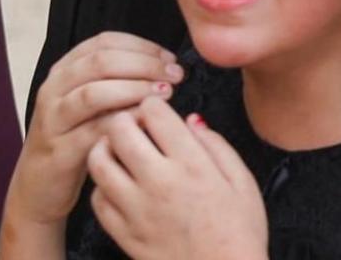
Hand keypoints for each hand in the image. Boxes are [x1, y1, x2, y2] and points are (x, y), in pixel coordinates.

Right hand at [2, 34, 182, 237]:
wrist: (39, 184)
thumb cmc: (74, 140)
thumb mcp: (87, 105)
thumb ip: (113, 84)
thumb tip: (162, 69)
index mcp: (63, 71)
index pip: (103, 42)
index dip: (141, 46)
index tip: (169, 59)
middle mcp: (54, 89)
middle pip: (100, 62)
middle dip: (143, 64)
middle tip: (175, 75)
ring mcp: (55, 118)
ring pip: (94, 93)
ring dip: (134, 89)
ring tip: (165, 94)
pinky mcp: (61, 149)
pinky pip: (94, 131)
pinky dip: (123, 124)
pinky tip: (147, 124)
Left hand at [88, 98, 267, 259]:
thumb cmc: (239, 235)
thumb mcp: (243, 185)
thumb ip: (217, 146)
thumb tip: (190, 120)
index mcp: (192, 167)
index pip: (154, 112)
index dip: (153, 105)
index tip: (157, 112)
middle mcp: (159, 183)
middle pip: (119, 129)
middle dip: (125, 119)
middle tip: (134, 126)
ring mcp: (136, 209)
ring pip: (98, 160)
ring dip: (106, 149)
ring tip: (120, 152)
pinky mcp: (123, 232)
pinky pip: (97, 198)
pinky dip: (103, 187)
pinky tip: (119, 185)